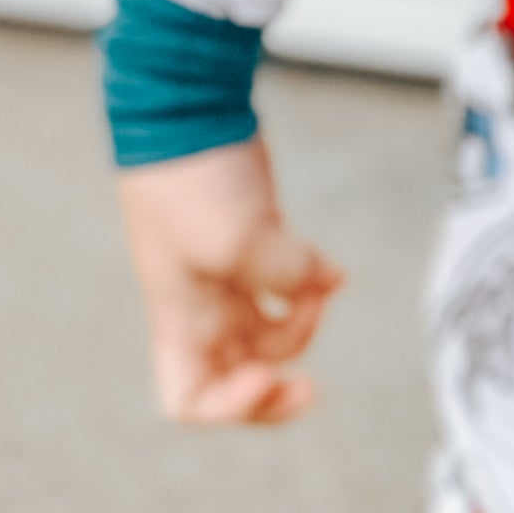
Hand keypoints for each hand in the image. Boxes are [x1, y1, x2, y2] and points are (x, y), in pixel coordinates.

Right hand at [116, 136, 342, 425]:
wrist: (184, 105)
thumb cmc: (191, 180)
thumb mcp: (237, 240)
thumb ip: (285, 277)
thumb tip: (327, 282)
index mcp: (181, 317)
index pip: (189, 399)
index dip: (230, 408)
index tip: (265, 378)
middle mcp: (201, 305)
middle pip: (235, 377)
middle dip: (275, 388)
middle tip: (310, 388)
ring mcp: (226, 271)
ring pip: (268, 331)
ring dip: (301, 324)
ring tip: (322, 285)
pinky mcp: (254, 238)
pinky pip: (286, 285)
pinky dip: (311, 286)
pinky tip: (331, 272)